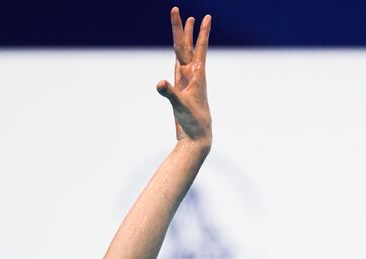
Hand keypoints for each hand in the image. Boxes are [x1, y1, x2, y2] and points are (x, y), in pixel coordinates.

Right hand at [157, 7, 211, 145]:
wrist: (197, 138)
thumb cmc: (193, 122)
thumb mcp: (180, 106)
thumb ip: (170, 93)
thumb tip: (159, 83)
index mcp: (196, 75)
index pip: (194, 48)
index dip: (199, 32)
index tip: (206, 16)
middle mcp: (192, 75)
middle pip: (186, 46)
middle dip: (184, 28)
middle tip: (178, 10)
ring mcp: (187, 82)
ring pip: (185, 54)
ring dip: (186, 38)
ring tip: (189, 22)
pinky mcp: (182, 90)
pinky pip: (180, 69)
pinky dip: (179, 58)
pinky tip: (180, 55)